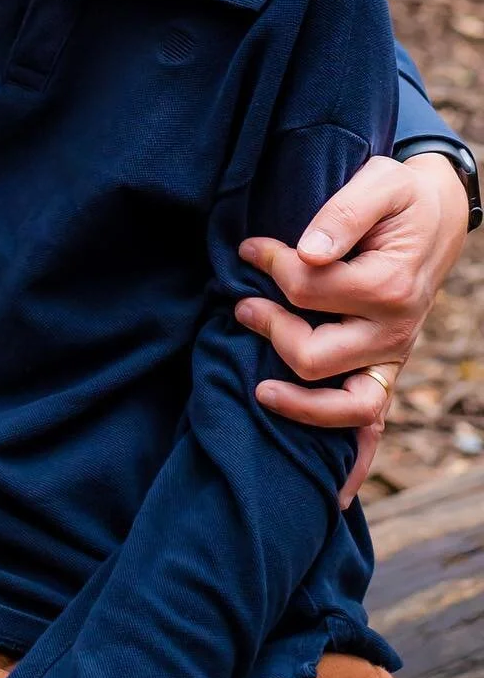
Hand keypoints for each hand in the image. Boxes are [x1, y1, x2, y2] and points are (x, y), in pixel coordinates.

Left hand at [238, 153, 469, 504]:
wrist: (436, 213)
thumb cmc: (398, 196)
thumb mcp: (378, 181)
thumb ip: (342, 214)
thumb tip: (307, 253)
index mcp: (388, 286)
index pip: (307, 291)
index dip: (269, 265)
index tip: (249, 249)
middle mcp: (393, 333)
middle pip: (313, 356)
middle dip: (268, 329)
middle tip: (240, 307)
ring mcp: (390, 360)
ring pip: (343, 409)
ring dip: (296, 405)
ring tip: (255, 387)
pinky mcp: (384, 374)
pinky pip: (372, 430)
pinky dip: (351, 464)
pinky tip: (328, 495)